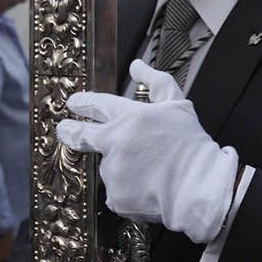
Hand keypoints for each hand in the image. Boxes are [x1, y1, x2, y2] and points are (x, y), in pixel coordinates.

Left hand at [56, 60, 239, 243]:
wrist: (197, 187)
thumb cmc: (190, 145)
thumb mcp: (177, 104)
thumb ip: (154, 81)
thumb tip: (136, 65)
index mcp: (130, 116)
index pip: (97, 104)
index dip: (82, 103)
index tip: (73, 103)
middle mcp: (116, 141)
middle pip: (81, 134)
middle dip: (69, 130)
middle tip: (64, 129)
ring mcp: (113, 170)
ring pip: (111, 166)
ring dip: (124, 167)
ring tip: (152, 172)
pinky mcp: (115, 195)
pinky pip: (118, 191)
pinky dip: (130, 190)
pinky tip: (149, 188)